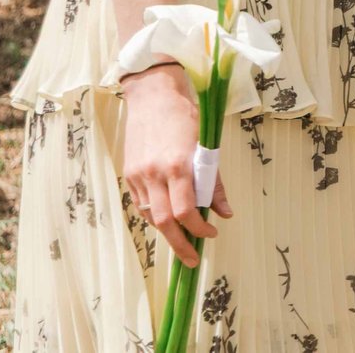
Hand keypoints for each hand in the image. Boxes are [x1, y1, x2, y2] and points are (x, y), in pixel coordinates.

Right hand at [120, 61, 228, 265]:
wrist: (152, 96)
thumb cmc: (185, 116)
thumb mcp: (208, 144)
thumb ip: (214, 181)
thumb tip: (225, 212)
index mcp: (178, 165)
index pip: (186, 210)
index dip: (199, 228)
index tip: (211, 234)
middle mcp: (154, 173)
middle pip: (164, 222)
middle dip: (180, 244)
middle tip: (192, 260)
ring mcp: (138, 175)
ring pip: (150, 216)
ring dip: (167, 232)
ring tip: (183, 241)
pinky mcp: (129, 174)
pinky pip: (141, 204)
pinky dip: (156, 215)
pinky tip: (168, 219)